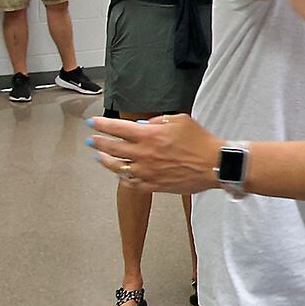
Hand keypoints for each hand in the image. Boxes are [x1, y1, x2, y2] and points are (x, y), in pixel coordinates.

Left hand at [88, 114, 220, 193]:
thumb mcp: (178, 120)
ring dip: (105, 161)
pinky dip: (123, 178)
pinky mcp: (153, 185)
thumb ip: (156, 121)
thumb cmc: (199, 140)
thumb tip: (140, 126)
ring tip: (100, 157)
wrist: (213, 164)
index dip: (101, 125)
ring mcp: (147, 171)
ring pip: (117, 167)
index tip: (92, 123)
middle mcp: (143, 154)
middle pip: (111, 148)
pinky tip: (120, 174)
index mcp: (148, 135)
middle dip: (98, 142)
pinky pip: (131, 183)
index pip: (116, 128)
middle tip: (91, 140)